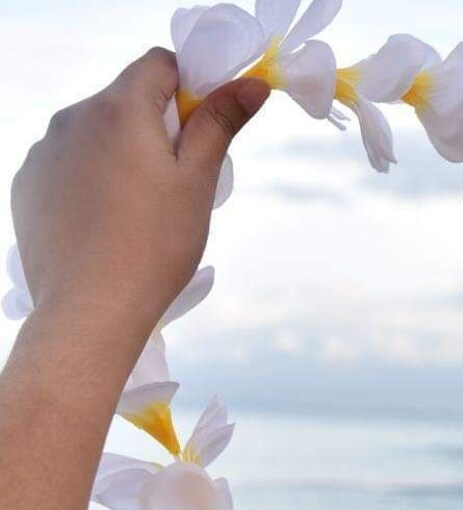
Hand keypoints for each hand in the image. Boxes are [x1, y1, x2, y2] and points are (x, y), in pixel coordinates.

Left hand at [11, 47, 268, 335]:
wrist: (91, 311)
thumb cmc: (155, 245)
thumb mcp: (198, 180)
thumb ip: (220, 121)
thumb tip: (252, 82)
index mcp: (117, 109)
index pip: (159, 64)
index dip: (190, 87)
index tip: (205, 129)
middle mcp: (72, 118)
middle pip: (127, 98)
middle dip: (158, 126)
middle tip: (179, 180)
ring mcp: (44, 152)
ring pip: (97, 132)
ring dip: (124, 151)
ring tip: (141, 208)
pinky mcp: (28, 185)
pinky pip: (69, 163)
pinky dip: (92, 177)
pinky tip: (108, 220)